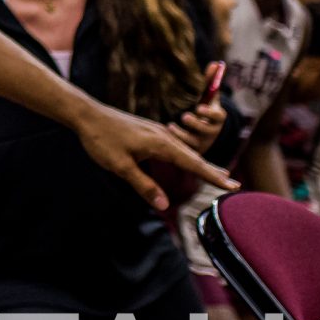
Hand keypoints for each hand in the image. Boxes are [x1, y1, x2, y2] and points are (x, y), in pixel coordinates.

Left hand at [74, 101, 235, 211]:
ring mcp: (156, 132)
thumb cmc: (101, 140)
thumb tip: (164, 205)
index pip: (193, 163)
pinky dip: (186, 155)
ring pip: (184, 150)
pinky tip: (185, 159)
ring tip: (216, 174)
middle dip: (213, 171)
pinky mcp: (148, 131)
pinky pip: (174, 146)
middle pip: (193, 156)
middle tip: (233, 184)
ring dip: (201, 163)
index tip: (232, 186)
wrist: (86, 114)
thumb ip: (144, 185)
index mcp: (160, 143)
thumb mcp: (121, 166)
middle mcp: (163, 135)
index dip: (212, 176)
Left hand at [175, 68, 226, 151]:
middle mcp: (211, 132)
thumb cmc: (203, 110)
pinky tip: (165, 133)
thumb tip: (216, 63)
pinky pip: (183, 150)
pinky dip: (174, 141)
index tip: (199, 107)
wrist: (200, 133)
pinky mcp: (190, 151)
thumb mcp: (207, 97)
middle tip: (185, 116)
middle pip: (207, 130)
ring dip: (183, 134)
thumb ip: (210, 81)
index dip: (210, 113)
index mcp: (217, 118)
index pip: (219, 116)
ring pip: (194, 142)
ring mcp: (201, 143)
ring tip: (171, 126)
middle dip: (197, 124)